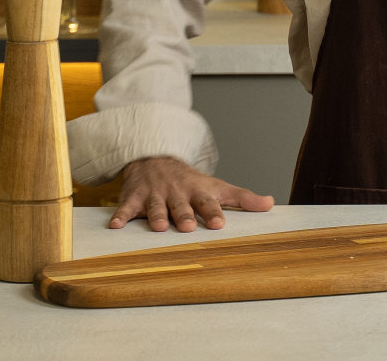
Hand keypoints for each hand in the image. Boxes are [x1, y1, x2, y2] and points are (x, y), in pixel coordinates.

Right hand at [110, 156, 274, 231]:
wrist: (156, 159)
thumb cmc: (190, 181)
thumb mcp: (216, 185)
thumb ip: (242, 198)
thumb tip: (270, 204)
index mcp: (198, 191)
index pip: (208, 202)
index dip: (213, 213)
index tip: (219, 224)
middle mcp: (177, 193)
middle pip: (182, 206)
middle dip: (184, 215)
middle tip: (188, 227)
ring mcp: (155, 194)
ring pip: (156, 206)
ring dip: (156, 216)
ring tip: (158, 228)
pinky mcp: (134, 197)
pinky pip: (126, 207)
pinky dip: (120, 215)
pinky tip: (116, 226)